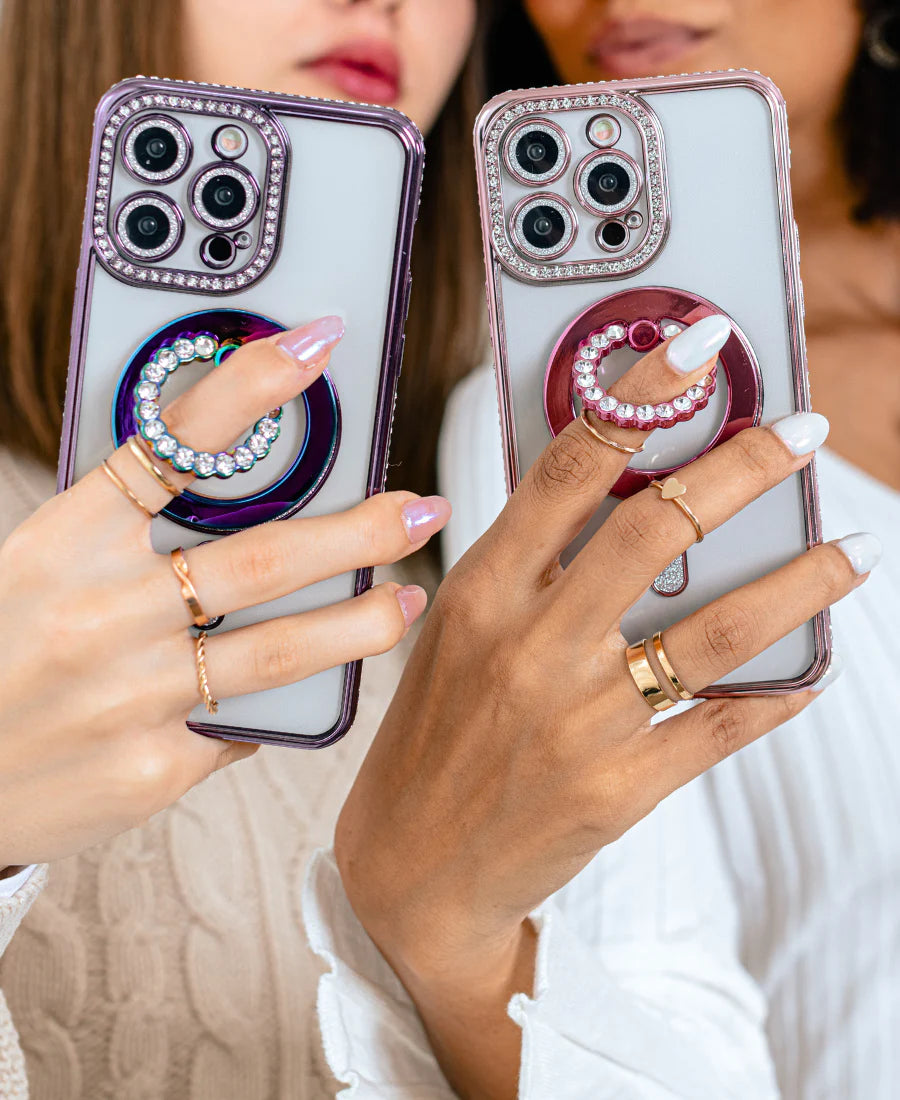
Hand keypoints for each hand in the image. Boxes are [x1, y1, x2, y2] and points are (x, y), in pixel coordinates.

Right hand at [0, 316, 449, 867]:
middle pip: (263, 557)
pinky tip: (310, 688)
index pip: (174, 446)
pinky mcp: (153, 768)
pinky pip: (244, 724)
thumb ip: (125, 532)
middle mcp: (102, 614)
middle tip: (421, 508)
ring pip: (281, 649)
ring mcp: (132, 696)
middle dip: (361, 530)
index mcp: (65, 542)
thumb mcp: (37, 564)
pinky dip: (280, 700)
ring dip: (363, 621)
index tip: (316, 344)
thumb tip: (235, 500)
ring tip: (410, 599)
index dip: (253, 387)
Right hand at [334, 318, 878, 1097]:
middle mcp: (530, 645)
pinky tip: (811, 667)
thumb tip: (621, 495)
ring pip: (717, 628)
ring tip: (848, 551)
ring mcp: (578, 718)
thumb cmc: (433, 736)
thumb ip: (525, 564)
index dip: (637, 396)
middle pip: (659, 528)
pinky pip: (720, 724)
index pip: (567, 468)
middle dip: (744, 465)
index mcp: (481, 591)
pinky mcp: (617, 786)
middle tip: (801, 432)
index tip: (695, 345)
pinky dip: (776, 691)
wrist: (412, 867)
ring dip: (797, 580)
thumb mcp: (455, 632)